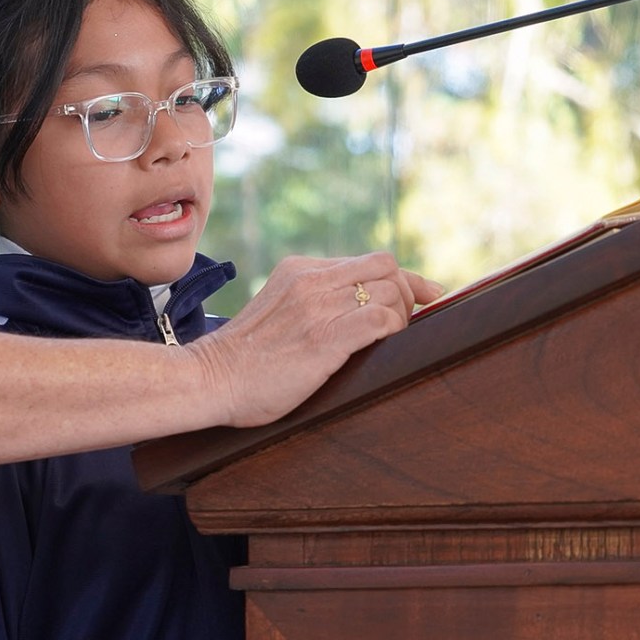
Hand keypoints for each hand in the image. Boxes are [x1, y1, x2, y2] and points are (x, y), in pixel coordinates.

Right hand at [188, 253, 441, 427]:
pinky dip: (396, 330)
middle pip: (386, 267)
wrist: (210, 378)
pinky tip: (387, 346)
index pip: (369, 260)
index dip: (406, 277)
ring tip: (395, 339)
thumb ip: (311, 299)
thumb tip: (360, 308)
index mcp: (300, 269)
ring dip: (404, 315)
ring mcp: (318, 307)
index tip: (430, 293)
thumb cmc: (244, 358)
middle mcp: (311, 280)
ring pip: (390, 290)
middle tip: (406, 323)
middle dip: (408, 293)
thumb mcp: (277, 309)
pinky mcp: (326, 338)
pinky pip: (382, 320)